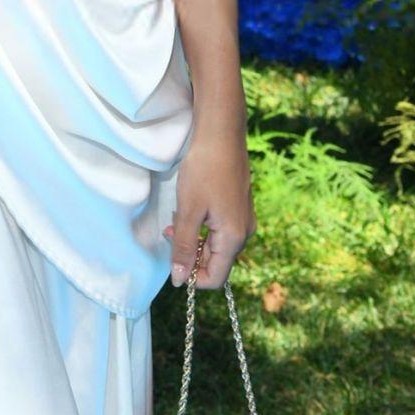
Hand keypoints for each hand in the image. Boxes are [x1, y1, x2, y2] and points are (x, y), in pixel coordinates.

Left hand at [162, 120, 255, 290]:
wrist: (221, 134)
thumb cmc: (204, 170)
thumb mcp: (188, 211)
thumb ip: (184, 247)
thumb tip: (179, 280)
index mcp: (234, 238)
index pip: (215, 278)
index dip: (192, 276)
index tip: (172, 257)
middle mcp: (244, 233)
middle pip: (216, 261)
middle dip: (190, 253)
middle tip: (170, 231)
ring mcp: (243, 219)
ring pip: (216, 244)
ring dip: (194, 238)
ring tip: (177, 217)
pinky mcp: (239, 207)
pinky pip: (220, 228)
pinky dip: (202, 225)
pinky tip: (190, 208)